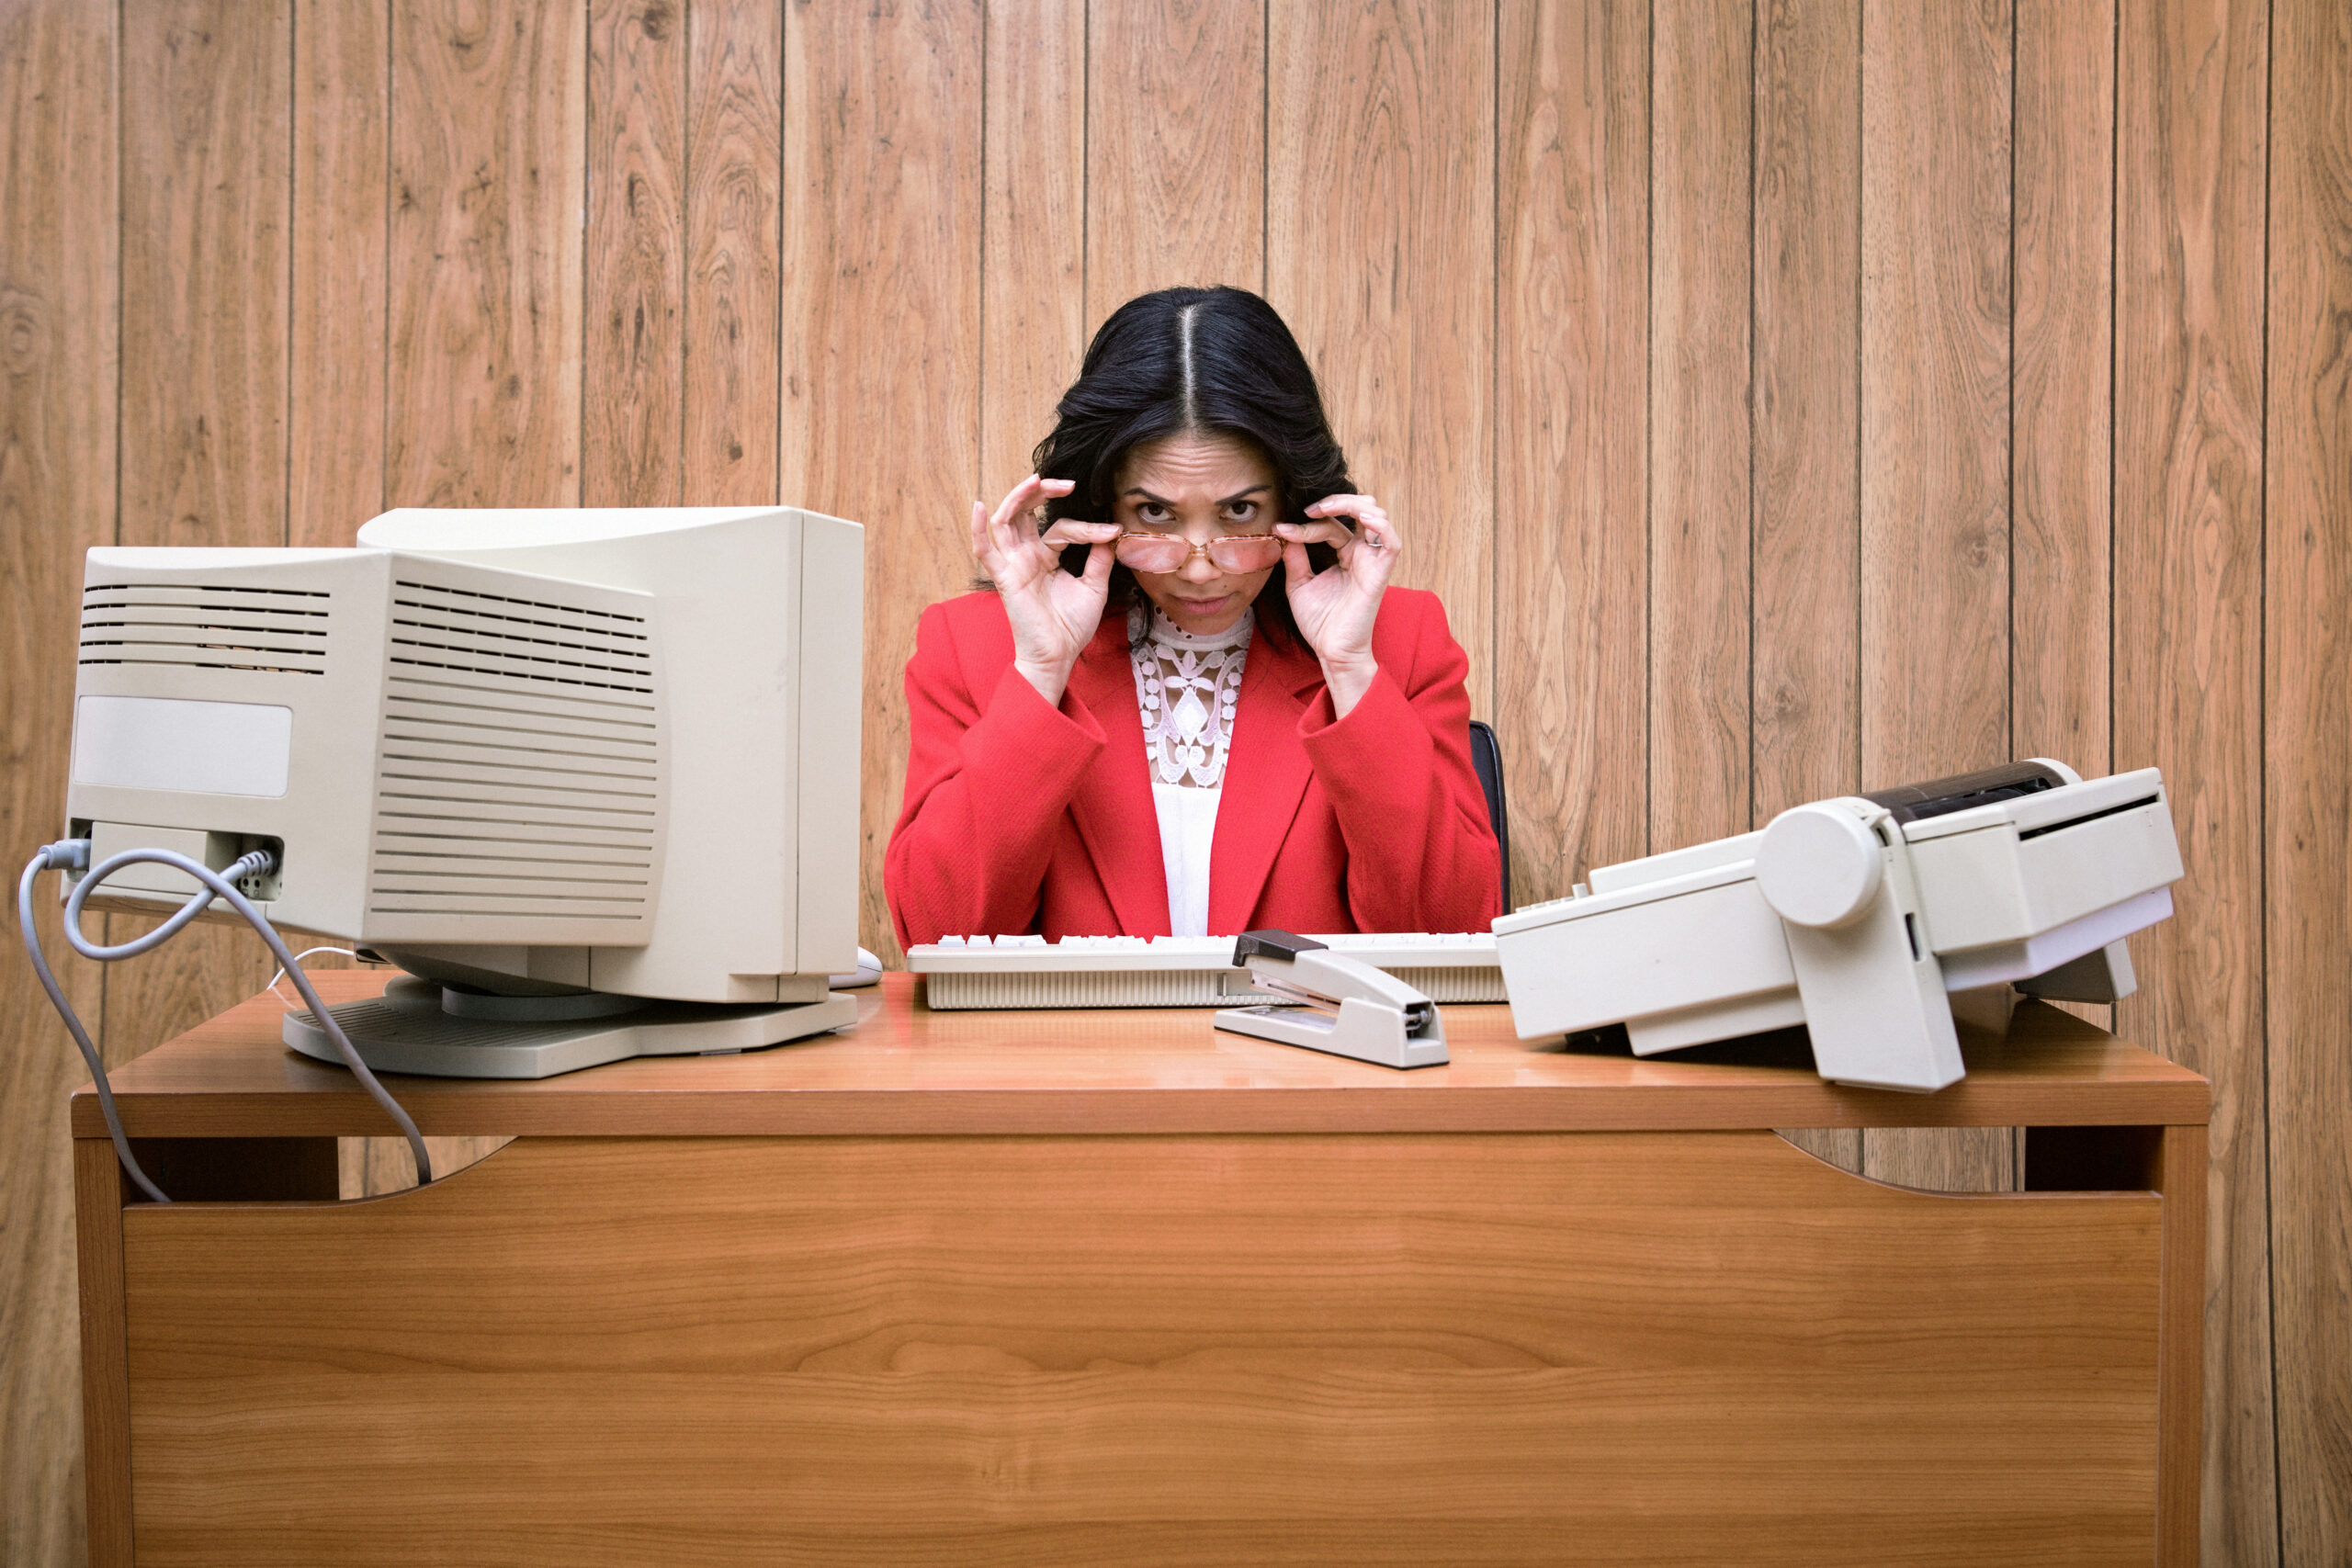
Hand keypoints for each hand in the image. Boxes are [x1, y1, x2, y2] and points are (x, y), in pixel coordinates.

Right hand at [970, 474, 1119, 704]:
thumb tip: (1111, 532)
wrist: (1059, 656)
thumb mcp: (1094, 586)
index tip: (1112, 531)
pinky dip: (978, 528)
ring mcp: (1014, 565)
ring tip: (1036, 480)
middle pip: (1027, 512)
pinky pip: (985, 551)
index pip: (1063, 528)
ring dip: (1018, 497)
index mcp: (1046, 556)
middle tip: (1066, 483)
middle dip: (1043, 492)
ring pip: (1007, 521)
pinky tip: (980, 506)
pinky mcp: (1004, 578)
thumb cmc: (1072, 626)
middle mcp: (1027, 555)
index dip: (1088, 527)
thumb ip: (1099, 558)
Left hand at [1274, 493, 1396, 716]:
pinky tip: (1362, 518)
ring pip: (1376, 515)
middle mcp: (1361, 553)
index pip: (1329, 526)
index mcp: (1343, 553)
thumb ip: (1295, 557)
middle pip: (1358, 509)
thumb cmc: (1319, 622)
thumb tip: (1284, 530)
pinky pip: (1390, 542)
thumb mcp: (1298, 583)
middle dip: (1335, 501)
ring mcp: (1372, 561)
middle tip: (1310, 510)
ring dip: (1353, 504)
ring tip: (1327, 509)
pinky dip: (1380, 524)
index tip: (1281, 530)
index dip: (1306, 524)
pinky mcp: (1380, 573)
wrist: (1331, 650)